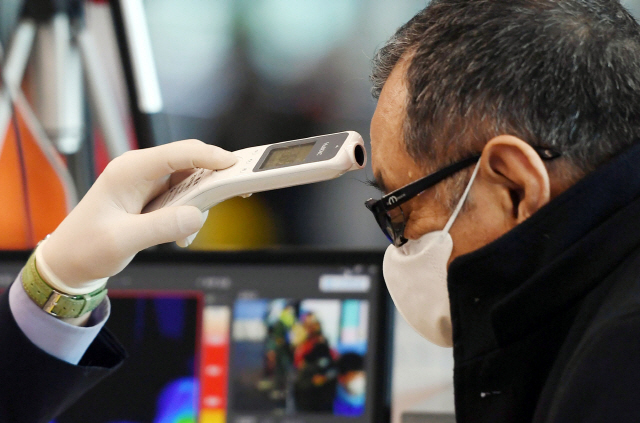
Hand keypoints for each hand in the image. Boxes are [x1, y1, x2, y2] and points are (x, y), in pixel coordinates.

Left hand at [38, 140, 236, 292]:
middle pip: (190, 163)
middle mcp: (140, 171)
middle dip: (213, 179)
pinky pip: (183, 197)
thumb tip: (197, 216)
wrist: (68, 262)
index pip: (178, 153)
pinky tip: (181, 234)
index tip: (235, 165)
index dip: (210, 156)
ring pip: (190, 181)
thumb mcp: (123, 240)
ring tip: (190, 230)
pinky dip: (190, 213)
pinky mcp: (152, 197)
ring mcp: (147, 183)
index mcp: (130, 171)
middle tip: (234, 193)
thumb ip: (161, 227)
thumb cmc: (85, 247)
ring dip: (200, 203)